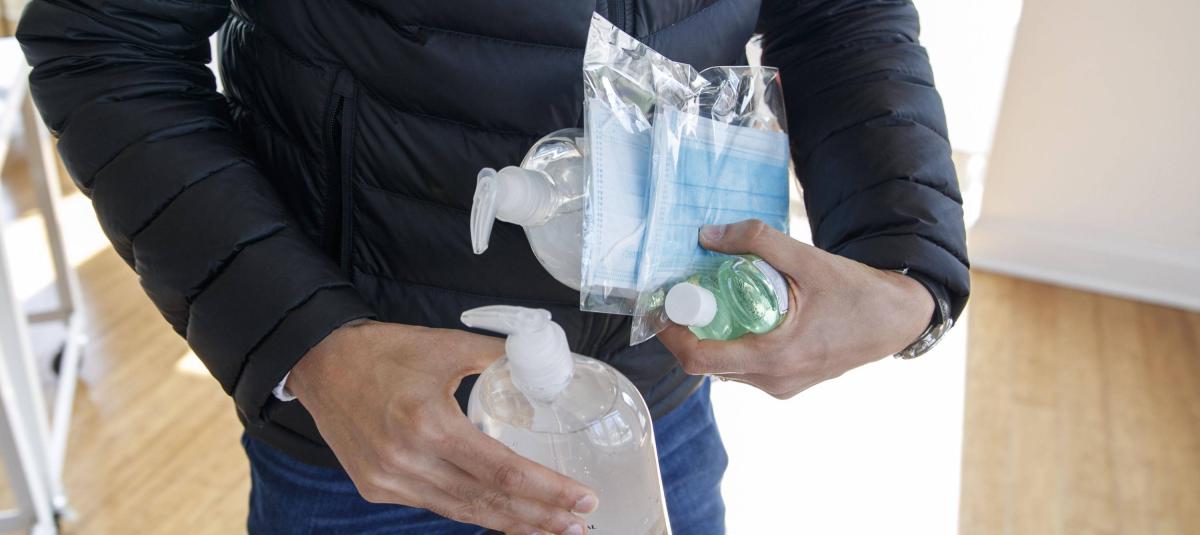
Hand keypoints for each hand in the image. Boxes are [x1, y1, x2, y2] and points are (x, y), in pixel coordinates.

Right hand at [288, 320, 596, 534]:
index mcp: (428, 423)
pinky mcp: (377, 488)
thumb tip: (546, 363)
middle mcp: (408, 460)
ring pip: (463, 512)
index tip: (582, 497)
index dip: (546, 490)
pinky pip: (437, 506)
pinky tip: (503, 514)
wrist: (320, 363)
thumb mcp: (446, 344)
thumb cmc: (385, 350)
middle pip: (487, 502)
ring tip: (551, 528)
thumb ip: (499, 356)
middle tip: (580, 523)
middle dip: (538, 517)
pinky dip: (474, 512)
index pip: (501, 470)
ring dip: (510, 523)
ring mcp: (390, 480)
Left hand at [658, 220, 934, 398]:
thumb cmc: (857, 293)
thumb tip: (709, 234)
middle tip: (687, 296)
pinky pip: (746, 369)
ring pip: (727, 368)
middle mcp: (774, 381)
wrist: (897, 320)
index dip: (672, 335)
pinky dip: (734, 344)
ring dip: (713, 338)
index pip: (700, 359)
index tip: (662, 307)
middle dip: (691, 331)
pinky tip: (739, 315)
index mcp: (775, 357)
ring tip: (711, 302)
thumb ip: (759, 242)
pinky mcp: (790, 384)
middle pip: (708, 363)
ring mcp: (782, 387)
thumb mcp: (809, 259)